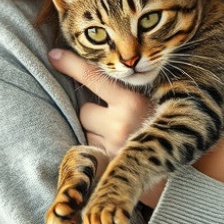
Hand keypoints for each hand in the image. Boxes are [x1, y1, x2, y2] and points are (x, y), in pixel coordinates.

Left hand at [49, 49, 165, 206]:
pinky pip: (87, 147)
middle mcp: (121, 123)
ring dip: (94, 133)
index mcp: (133, 103)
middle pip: (85, 109)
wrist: (168, 168)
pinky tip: (113, 153)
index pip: (94, 77)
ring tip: (118, 139)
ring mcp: (110, 146)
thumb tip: (88, 74)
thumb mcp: (146, 105)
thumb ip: (121, 92)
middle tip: (116, 123)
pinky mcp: (103, 163)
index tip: (54, 55)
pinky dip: (95, 148)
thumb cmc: (158, 129)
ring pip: (84, 130)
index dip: (72, 65)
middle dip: (94, 115)